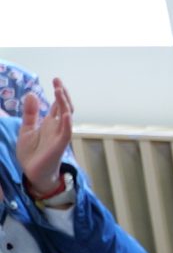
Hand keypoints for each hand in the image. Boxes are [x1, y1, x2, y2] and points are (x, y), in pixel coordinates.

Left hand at [16, 81, 72, 199]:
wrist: (32, 172)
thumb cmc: (31, 153)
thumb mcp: (26, 128)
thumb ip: (30, 113)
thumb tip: (32, 94)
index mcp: (50, 123)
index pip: (57, 105)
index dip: (58, 92)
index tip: (56, 79)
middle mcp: (57, 127)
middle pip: (64, 107)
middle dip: (62, 94)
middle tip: (57, 81)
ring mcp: (59, 136)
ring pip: (66, 117)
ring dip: (64, 104)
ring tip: (59, 91)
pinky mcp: (59, 146)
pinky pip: (66, 133)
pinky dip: (67, 123)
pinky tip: (64, 114)